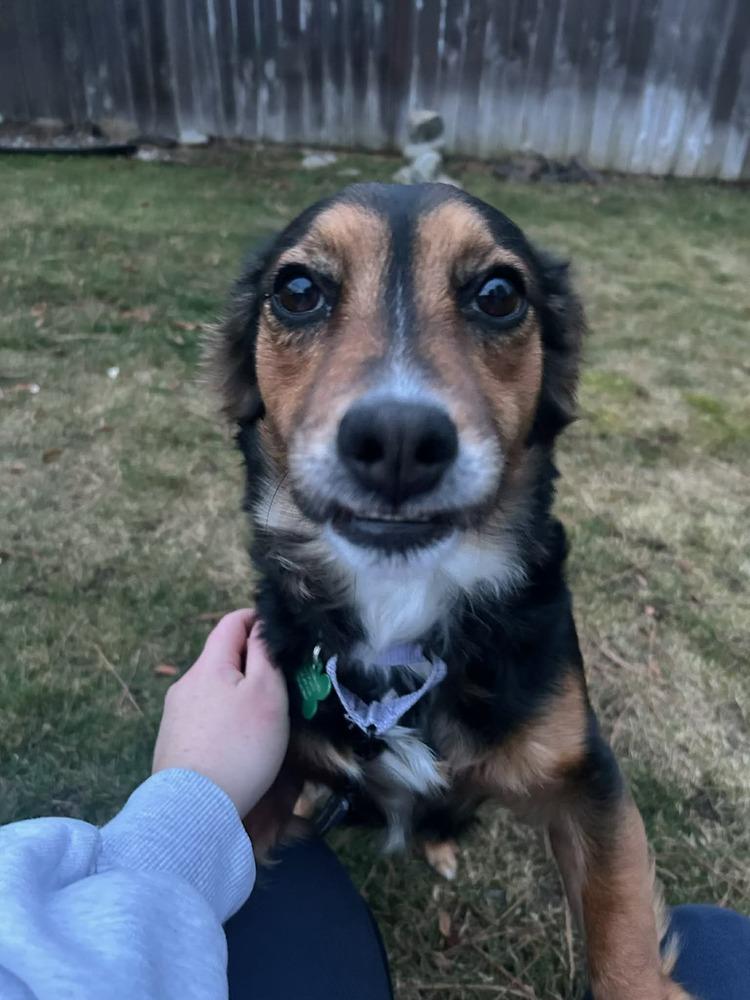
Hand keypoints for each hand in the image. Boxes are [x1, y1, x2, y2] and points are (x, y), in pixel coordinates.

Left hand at [152, 609, 288, 816]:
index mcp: (209, 665)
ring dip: (237, 693)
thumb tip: (260, 627)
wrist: (193, 809)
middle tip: (282, 680)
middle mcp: (186, 684)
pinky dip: (224, 717)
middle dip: (250, 661)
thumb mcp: (267, 693)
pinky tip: (238, 742)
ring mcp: (175, 715)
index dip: (257, 619)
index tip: (281, 632)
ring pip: (213, 689)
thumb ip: (265, 654)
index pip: (231, 623)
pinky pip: (204, 717)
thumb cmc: (240, 745)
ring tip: (263, 716)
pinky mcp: (172, 743)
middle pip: (221, 657)